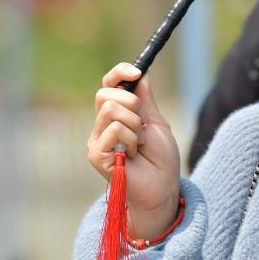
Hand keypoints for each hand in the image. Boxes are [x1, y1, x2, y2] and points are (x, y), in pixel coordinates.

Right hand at [86, 63, 180, 237]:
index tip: (136, 72)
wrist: (162, 187)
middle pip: (106, 94)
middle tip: (143, 126)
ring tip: (140, 144)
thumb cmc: (160, 159)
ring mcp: (97, 140)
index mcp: (116, 115)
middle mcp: (102, 126)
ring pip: (111, 110)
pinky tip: (133, 155)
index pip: (108, 85)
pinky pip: (114, 130)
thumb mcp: (156, 123)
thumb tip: (140, 75)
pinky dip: (132, 139)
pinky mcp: (96, 154)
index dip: (119, 73)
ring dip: (135, 125)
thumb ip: (146, 101)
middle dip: (133, 104)